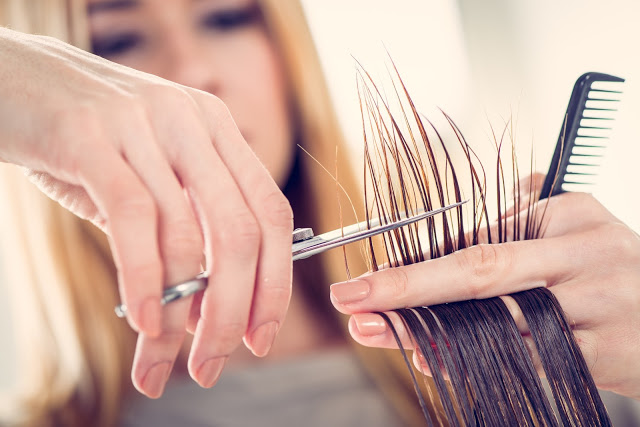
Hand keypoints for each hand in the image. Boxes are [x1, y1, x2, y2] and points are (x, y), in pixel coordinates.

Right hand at [0, 28, 292, 396]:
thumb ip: (179, 230)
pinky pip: (133, 219)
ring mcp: (144, 125)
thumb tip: (202, 309)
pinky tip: (142, 320)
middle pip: (240, 232)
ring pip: (184, 237)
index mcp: (217, 131)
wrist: (11, 78)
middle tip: (212, 365)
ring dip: (178, 314)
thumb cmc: (84, 139)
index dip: (274, 281)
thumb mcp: (149, 176)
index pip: (271, 214)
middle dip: (234, 310)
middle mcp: (192, 123)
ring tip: (160, 362)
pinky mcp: (90, 136)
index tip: (260, 336)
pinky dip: (143, 280)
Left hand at [330, 184, 639, 399]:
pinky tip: (431, 359)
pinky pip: (526, 359)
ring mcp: (594, 306)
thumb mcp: (572, 226)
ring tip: (377, 332)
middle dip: (407, 286)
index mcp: (566, 215)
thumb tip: (440, 238)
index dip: (417, 263)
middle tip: (352, 298)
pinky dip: (473, 361)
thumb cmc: (609, 266)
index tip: (368, 279)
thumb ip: (513, 220)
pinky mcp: (602, 354)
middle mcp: (580, 255)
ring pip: (494, 321)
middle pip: (478, 270)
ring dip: (428, 330)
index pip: (476, 238)